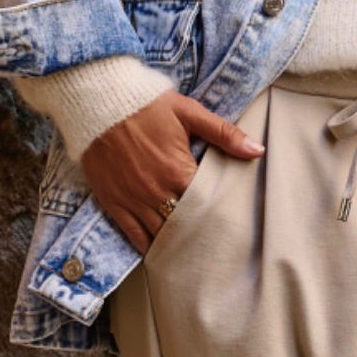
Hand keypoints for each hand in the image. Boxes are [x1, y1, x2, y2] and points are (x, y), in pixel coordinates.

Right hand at [82, 91, 262, 254]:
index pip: (208, 204)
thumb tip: (258, 150)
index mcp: (179, 171)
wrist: (98, 102)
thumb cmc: (146, 105)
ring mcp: (134, 200)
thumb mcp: (188, 112)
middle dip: (201, 234)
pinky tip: (161, 254)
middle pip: (186, 225)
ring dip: (177, 243)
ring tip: (194, 254)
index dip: (221, 214)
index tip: (233, 222)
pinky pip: (134, 235)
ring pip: (161, 234)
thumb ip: (224, 134)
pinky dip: (148, 247)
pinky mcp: (115, 203)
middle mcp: (157, 192)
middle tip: (217, 246)